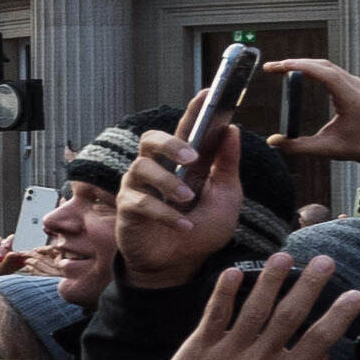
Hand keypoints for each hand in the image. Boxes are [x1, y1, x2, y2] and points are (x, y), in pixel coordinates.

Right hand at [115, 123, 242, 289]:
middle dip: (170, 143)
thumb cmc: (202, 229)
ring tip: (187, 201)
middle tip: (192, 158)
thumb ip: (228, 166)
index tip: (209, 92)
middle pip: (151, 139)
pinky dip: (165, 214)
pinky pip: (140, 202)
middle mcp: (157, 168)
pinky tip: (184, 227)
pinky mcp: (127, 208)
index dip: (195, 109)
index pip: (187, 129)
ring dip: (168, 183)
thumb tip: (231, 129)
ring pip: (142, 167)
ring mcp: (138, 187)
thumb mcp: (226, 198)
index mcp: (183, 163)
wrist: (181, 266)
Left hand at [152, 255, 359, 359]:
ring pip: (254, 308)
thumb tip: (327, 359)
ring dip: (270, 279)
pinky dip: (224, 292)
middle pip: (290, 315)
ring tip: (284, 256)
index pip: (319, 340)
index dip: (338, 315)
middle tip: (324, 261)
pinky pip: (215, 313)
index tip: (354, 293)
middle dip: (309, 285)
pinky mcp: (203, 344)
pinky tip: (234, 271)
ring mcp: (231, 350)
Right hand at [262, 55, 359, 170]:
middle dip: (296, 63)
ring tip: (282, 68)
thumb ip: (298, 146)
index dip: (301, 67)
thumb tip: (273, 142)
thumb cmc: (359, 148)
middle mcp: (358, 87)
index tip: (279, 67)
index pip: (325, 74)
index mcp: (352, 100)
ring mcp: (358, 84)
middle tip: (272, 67)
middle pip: (323, 65)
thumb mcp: (327, 149)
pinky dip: (314, 69)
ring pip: (328, 66)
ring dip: (304, 64)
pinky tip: (301, 72)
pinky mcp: (357, 85)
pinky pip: (333, 71)